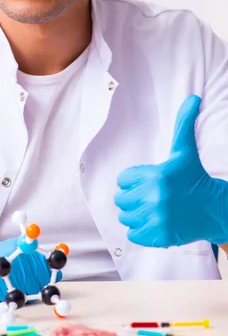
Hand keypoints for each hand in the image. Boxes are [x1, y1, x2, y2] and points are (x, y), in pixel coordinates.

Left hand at [114, 95, 227, 247]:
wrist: (215, 208)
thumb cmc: (194, 177)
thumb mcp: (185, 151)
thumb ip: (184, 124)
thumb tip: (193, 98)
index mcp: (157, 175)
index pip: (123, 180)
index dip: (133, 181)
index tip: (148, 182)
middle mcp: (155, 197)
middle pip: (121, 200)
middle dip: (132, 198)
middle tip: (149, 197)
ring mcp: (158, 218)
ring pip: (126, 218)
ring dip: (136, 215)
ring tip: (152, 210)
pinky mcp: (160, 237)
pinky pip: (133, 235)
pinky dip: (141, 231)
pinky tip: (155, 222)